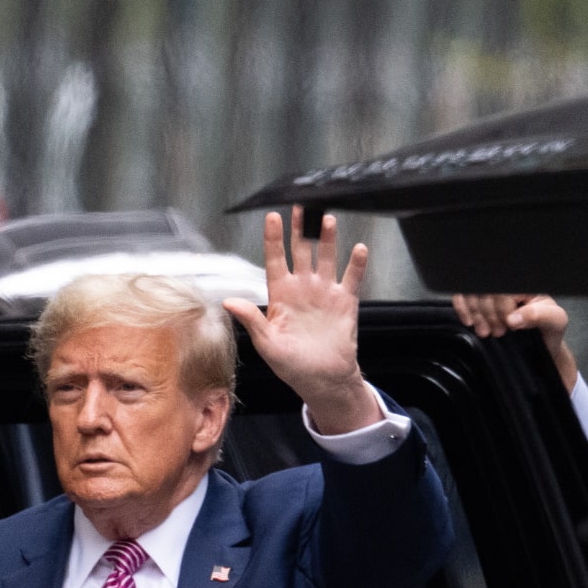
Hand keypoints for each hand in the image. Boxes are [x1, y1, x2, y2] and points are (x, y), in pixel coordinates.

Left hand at [224, 206, 377, 433]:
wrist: (322, 380)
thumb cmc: (292, 365)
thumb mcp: (267, 344)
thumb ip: (251, 320)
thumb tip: (228, 302)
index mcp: (280, 296)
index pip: (275, 260)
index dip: (273, 239)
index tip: (272, 217)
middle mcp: (302, 288)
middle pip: (301, 251)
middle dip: (299, 229)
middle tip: (300, 207)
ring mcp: (324, 292)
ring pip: (326, 258)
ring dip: (327, 239)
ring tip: (326, 219)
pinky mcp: (345, 301)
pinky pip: (352, 278)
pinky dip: (356, 264)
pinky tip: (358, 249)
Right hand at [451, 293, 577, 390]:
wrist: (540, 343)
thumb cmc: (548, 330)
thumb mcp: (555, 322)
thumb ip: (540, 316)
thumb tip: (514, 318)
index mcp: (526, 284)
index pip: (504, 289)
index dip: (502, 310)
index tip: (508, 327)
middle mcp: (508, 284)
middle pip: (485, 290)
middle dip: (488, 315)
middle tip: (497, 333)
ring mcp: (492, 290)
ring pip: (472, 292)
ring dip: (475, 314)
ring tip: (484, 332)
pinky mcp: (480, 298)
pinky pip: (462, 294)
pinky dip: (462, 307)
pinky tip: (469, 321)